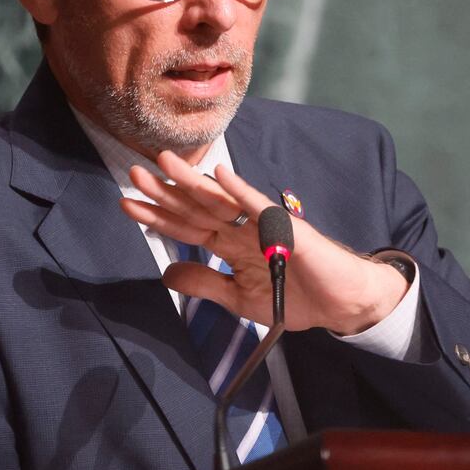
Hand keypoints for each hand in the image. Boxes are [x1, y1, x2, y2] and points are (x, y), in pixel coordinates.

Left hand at [120, 151, 408, 334]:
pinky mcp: (286, 228)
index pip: (186, 227)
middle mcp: (241, 229)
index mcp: (229, 245)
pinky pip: (260, 207)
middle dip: (164, 193)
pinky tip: (219, 174)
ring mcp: (262, 225)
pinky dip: (240, 191)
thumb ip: (205, 284)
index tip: (127, 203)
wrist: (341, 305)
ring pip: (220, 201)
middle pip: (195, 208)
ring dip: (192, 183)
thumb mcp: (239, 297)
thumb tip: (167, 272)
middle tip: (134, 174)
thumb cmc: (295, 297)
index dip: (157, 216)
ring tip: (163, 164)